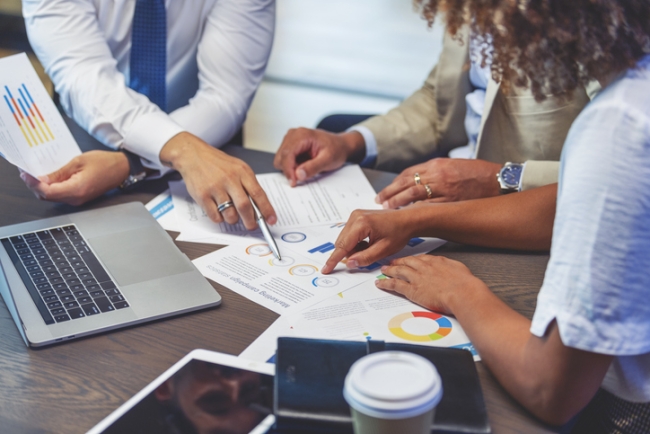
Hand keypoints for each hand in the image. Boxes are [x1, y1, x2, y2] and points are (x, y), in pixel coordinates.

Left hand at [20, 150, 128, 205]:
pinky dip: (52, 188)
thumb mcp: (78, 161)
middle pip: (47, 197)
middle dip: (35, 185)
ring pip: (52, 197)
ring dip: (42, 187)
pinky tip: (49, 178)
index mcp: (77, 190)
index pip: (47, 192)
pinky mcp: (79, 197)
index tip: (26, 174)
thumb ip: (59, 172)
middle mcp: (77, 199)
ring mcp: (78, 200)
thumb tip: (42, 179)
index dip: (33, 184)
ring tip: (36, 173)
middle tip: (27, 172)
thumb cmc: (104, 163)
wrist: (121, 168)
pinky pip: (60, 195)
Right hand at [160, 132, 275, 229]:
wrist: (193, 155)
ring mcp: (215, 187)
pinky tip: (218, 210)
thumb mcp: (238, 168)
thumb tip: (260, 208)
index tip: (271, 220)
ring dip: (233, 220)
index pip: (259, 194)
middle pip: (244, 206)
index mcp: (242, 172)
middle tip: (252, 226)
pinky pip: (215, 216)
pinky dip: (219, 218)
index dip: (267, 209)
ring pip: (230, 214)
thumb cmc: (218, 163)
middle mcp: (229, 179)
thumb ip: (248, 185)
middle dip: (251, 221)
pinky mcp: (202, 195)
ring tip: (232, 214)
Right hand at [273, 128, 365, 186]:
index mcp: (302, 135)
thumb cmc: (336, 149)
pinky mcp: (290, 145)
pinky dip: (292, 166)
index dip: (288, 170)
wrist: (340, 145)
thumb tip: (298, 175)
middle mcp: (293, 134)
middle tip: (303, 175)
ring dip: (290, 168)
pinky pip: (284, 159)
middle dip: (289, 169)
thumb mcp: (328, 160)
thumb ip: (313, 167)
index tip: (293, 183)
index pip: (287, 154)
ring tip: (306, 167)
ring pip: (281, 159)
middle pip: (281, 157)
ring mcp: (290, 139)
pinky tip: (303, 165)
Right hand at [322, 208, 415, 273]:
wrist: (407, 219)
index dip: (333, 260)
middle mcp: (355, 217)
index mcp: (361, 224)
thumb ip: (365, 258)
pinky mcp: (356, 216)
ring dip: (354, 248)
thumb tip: (350, 263)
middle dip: (350, 253)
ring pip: (345, 239)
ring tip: (371, 247)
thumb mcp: (383, 249)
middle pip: (342, 243)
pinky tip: (369, 242)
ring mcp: (355, 215)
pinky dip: (356, 242)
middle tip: (367, 256)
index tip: (326, 269)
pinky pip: (349, 234)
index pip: (343, 246)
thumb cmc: (399, 232)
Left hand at [376, 158, 502, 207]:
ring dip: (398, 201)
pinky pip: (428, 205)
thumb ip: (435, 172)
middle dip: (390, 192)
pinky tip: (406, 215)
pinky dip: (415, 210)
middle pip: (406, 183)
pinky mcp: (451, 200)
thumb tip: (417, 180)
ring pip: (413, 193)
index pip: (408, 173)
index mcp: (436, 164)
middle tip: (380, 200)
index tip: (385, 191)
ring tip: (388, 208)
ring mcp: (443, 187)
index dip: (394, 183)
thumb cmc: (477, 173)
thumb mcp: (453, 165)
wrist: (497, 179)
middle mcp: (437, 174)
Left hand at [376, 255, 486, 314]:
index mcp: (436, 261)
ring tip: (383, 270)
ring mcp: (417, 278)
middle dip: (398, 262)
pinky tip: (380, 283)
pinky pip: (395, 285)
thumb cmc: (465, 284)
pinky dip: (386, 283)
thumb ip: (451, 267)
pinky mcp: (412, 290)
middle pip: (407, 262)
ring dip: (389, 270)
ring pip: (398, 271)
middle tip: (391, 262)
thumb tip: (450, 269)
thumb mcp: (459, 269)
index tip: (408, 260)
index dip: (411, 259)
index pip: (420, 258)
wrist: (463, 293)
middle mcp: (424, 267)